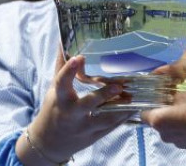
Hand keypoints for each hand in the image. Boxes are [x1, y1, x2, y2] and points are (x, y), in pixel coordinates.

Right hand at [18, 47, 135, 162]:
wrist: (49, 143)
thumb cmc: (53, 110)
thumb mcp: (54, 90)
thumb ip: (61, 67)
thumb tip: (62, 42)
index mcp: (60, 99)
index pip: (62, 83)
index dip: (69, 71)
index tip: (79, 58)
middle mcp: (72, 113)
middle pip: (87, 104)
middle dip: (102, 96)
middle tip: (118, 86)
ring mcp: (84, 126)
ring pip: (104, 119)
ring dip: (120, 108)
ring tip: (134, 96)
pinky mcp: (95, 135)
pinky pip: (111, 127)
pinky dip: (123, 117)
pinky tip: (136, 106)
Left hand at [141, 91, 185, 152]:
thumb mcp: (183, 94)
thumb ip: (171, 96)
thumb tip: (169, 98)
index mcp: (157, 120)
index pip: (143, 113)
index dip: (149, 105)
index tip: (158, 99)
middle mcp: (161, 134)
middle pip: (157, 121)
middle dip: (164, 113)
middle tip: (175, 103)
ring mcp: (173, 142)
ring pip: (168, 129)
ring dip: (173, 122)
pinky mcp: (184, 146)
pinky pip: (178, 135)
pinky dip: (182, 129)